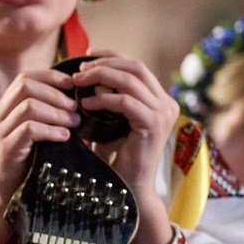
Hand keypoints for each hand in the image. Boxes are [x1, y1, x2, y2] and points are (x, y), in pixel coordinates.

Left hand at [70, 50, 176, 243]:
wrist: (126, 188)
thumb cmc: (114, 157)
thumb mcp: (109, 122)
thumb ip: (105, 99)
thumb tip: (81, 76)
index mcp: (158, 99)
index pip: (136, 66)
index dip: (111, 56)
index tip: (87, 55)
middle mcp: (166, 103)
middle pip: (135, 67)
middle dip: (104, 64)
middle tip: (78, 69)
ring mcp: (163, 113)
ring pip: (130, 80)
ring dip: (100, 77)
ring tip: (77, 82)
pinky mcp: (154, 125)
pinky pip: (126, 102)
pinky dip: (103, 100)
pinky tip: (85, 105)